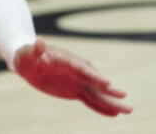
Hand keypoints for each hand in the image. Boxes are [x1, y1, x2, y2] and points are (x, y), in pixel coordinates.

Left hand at [13, 38, 131, 116]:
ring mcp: (77, 81)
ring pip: (97, 93)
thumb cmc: (26, 55)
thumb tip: (39, 41)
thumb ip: (35, 49)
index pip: (83, 68)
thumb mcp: (27, 53)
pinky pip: (90, 100)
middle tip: (124, 95)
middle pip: (95, 81)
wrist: (29, 61)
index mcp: (67, 60)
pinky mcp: (75, 90)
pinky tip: (114, 114)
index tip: (107, 83)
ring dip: (112, 101)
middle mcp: (76, 70)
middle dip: (109, 89)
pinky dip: (102, 107)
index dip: (94, 76)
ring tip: (129, 110)